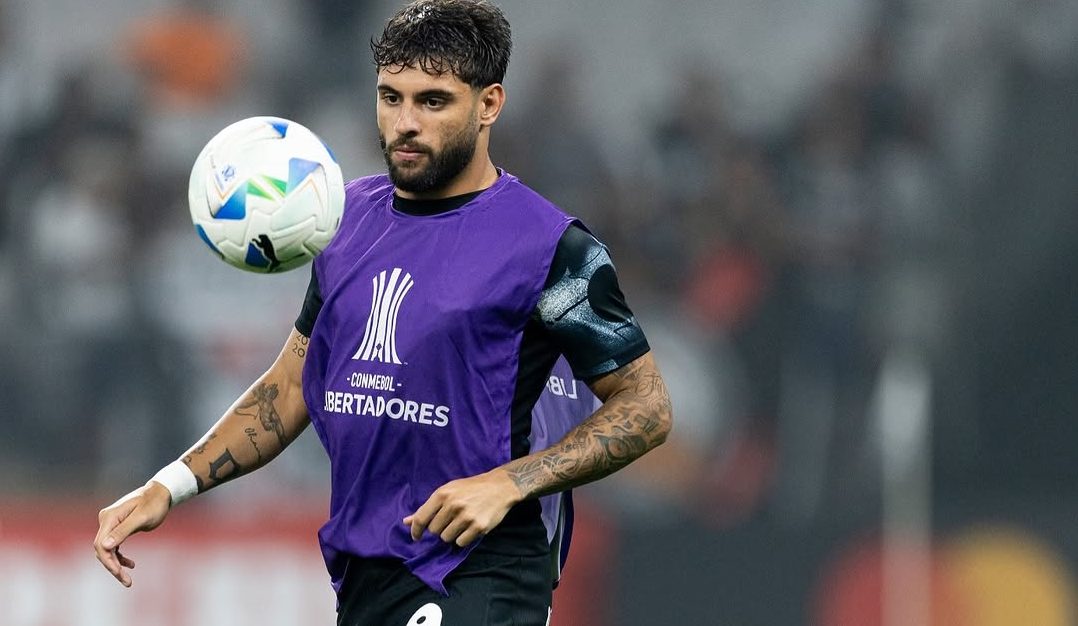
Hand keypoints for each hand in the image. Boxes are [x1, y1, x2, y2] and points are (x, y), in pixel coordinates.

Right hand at [92, 481, 171, 586]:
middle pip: (102, 549)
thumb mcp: (142, 518)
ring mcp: (110, 523)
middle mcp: (106, 520)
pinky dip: (119, 556)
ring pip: (107, 549)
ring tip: (128, 579)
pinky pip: (113, 545)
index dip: (108, 561)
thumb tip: (104, 546)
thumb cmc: (154, 504)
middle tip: (127, 581)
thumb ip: (123, 531)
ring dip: (116, 564)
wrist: (161, 492)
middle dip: (113, 566)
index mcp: (109, 517)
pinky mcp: (116, 526)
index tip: (119, 573)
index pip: (100, 544)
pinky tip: (130, 564)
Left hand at [403, 469, 522, 546]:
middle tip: (450, 520)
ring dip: (451, 534)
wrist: (500, 486)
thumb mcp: (448, 491)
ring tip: (461, 523)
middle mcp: (453, 505)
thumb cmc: (471, 488)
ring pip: (446, 538)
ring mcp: (466, 516)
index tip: (416, 537)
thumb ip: (427, 508)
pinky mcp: (478, 527)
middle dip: (439, 528)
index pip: (421, 519)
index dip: (416, 530)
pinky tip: (469, 528)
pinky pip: (460, 542)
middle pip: (434, 531)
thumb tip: (406, 522)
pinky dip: (463, 539)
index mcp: (443, 494)